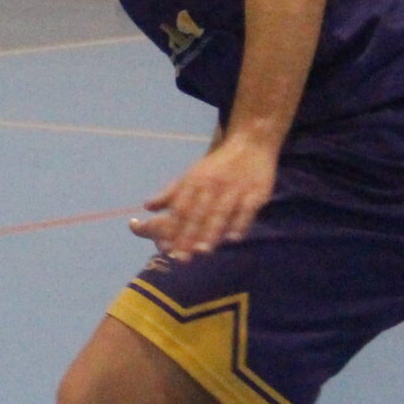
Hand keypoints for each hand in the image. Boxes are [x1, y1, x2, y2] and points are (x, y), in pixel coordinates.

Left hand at [130, 134, 278, 259]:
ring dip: (211, 232)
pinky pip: (247, 210)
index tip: (165, 250)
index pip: (181, 208)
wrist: (250, 144)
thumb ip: (170, 192)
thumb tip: (147, 207)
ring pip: (221, 212)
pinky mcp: (255, 192)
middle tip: (180, 259)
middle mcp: (211, 185)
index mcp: (194, 182)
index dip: (173, 229)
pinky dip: (240, 223)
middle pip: (198, 214)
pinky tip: (233, 238)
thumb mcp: (191, 175)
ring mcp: (234, 189)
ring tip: (202, 251)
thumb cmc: (216, 166)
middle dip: (188, 236)